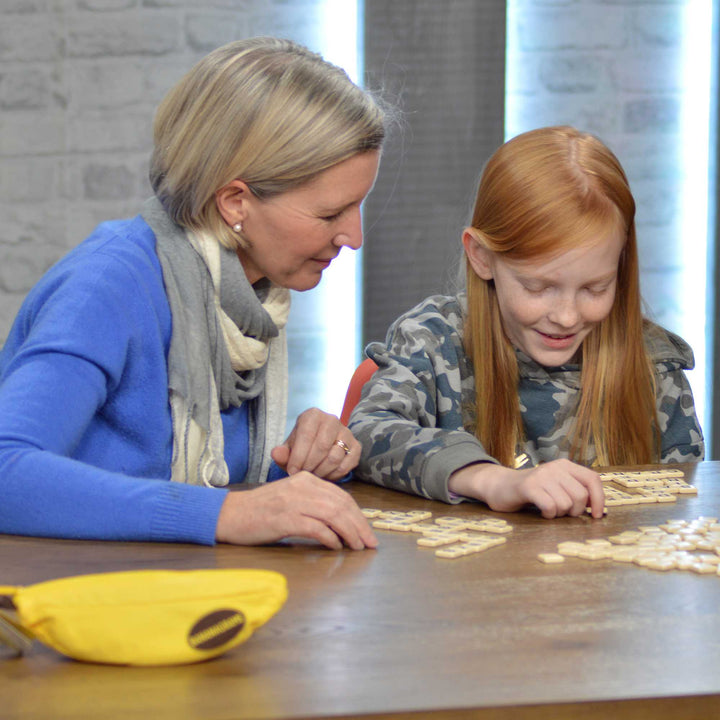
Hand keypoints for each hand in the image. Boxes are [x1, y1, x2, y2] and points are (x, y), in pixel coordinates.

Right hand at [215, 472, 377, 549]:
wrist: (229, 514)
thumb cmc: (260, 510)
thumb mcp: (290, 497)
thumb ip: (313, 502)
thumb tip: (341, 521)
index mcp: (306, 479)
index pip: (341, 495)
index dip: (358, 514)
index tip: (367, 531)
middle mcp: (302, 486)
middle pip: (342, 504)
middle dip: (359, 525)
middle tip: (370, 542)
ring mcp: (294, 501)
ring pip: (333, 515)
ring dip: (350, 533)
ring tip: (357, 547)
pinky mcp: (285, 519)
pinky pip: (317, 528)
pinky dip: (330, 538)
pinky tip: (335, 547)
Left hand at [271, 407, 359, 480]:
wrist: (318, 447)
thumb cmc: (301, 448)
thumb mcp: (288, 450)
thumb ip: (281, 453)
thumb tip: (276, 454)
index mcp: (313, 415)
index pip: (306, 435)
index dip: (298, 456)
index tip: (292, 472)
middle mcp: (332, 419)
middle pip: (322, 447)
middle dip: (310, 465)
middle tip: (303, 475)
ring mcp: (346, 432)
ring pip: (335, 457)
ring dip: (321, 471)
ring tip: (312, 475)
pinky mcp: (356, 446)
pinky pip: (346, 465)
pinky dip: (334, 475)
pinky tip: (325, 475)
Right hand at [448, 459, 604, 518]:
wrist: (500, 486)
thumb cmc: (532, 490)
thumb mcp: (557, 485)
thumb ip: (575, 491)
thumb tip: (597, 508)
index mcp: (566, 465)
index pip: (593, 479)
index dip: (600, 499)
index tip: (597, 516)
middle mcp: (555, 467)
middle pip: (581, 495)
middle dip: (575, 511)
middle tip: (562, 513)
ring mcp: (541, 476)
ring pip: (566, 504)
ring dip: (559, 514)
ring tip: (548, 509)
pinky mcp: (529, 487)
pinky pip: (550, 507)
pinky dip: (548, 514)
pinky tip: (542, 512)